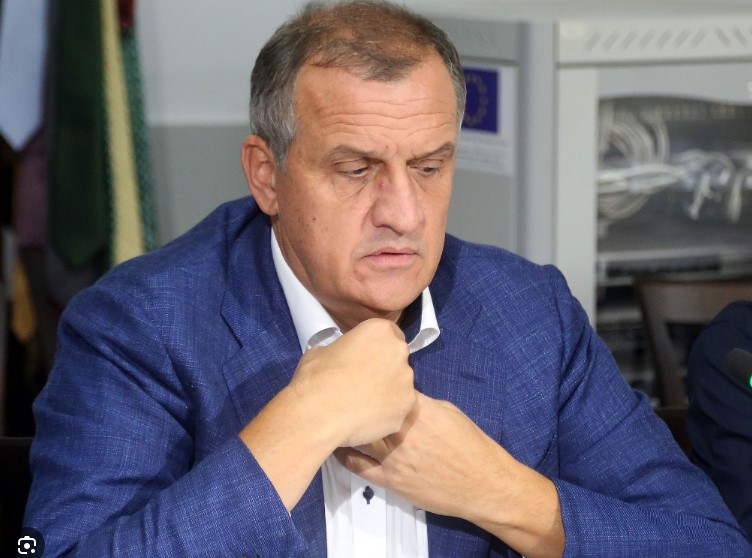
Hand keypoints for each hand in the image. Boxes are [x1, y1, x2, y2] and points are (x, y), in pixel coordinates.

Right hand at [288, 318, 415, 447]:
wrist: (319, 415)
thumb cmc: (316, 378)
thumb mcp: (321, 350)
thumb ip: (340, 349)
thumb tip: (340, 357)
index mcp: (380, 330)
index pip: (388, 333)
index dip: (377, 346)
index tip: (365, 358)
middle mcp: (399, 351)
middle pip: (397, 358)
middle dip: (385, 367)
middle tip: (364, 381)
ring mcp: (407, 380)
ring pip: (400, 384)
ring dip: (387, 390)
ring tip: (364, 403)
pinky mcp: (407, 407)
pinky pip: (400, 407)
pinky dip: (388, 412)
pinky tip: (368, 418)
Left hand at [334, 391, 505, 518]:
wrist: (483, 484)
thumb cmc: (471, 446)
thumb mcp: (449, 412)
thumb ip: (421, 403)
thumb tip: (400, 398)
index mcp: (419, 411)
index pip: (386, 391)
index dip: (371, 383)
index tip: (362, 377)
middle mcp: (403, 433)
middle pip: (366, 412)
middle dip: (352, 402)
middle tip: (336, 394)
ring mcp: (394, 459)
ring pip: (358, 437)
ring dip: (344, 426)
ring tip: (330, 416)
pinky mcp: (391, 480)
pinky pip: (358, 465)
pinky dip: (344, 454)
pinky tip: (337, 445)